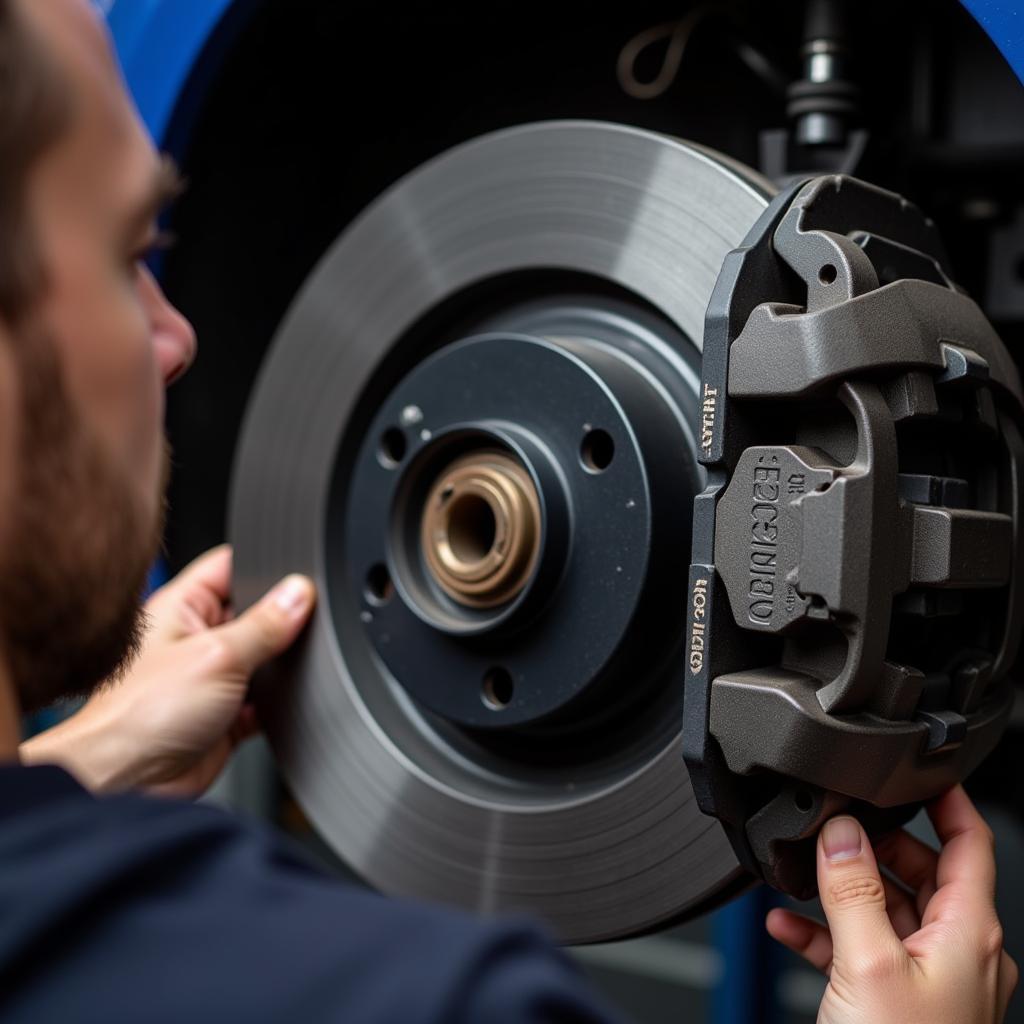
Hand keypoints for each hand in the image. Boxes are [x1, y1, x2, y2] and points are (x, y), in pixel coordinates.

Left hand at [21, 545, 314, 797]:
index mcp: (182, 607)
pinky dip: (275, 703)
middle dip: (278, 621)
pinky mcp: (224, 714)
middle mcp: (195, 638)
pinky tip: (274, 706)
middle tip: (290, 631)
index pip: (231, 567)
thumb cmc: (142, 715)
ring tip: (277, 672)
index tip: (298, 579)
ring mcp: (210, 676)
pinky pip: (263, 699)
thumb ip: (264, 624)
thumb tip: (298, 593)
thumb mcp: (218, 655)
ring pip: (263, 658)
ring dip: (277, 666)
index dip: (266, 568)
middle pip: (254, 612)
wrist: (127, 784)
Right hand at [767, 785, 1017, 1023]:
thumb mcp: (868, 964)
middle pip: (922, 871)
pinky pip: (862, 949)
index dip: (948, 800)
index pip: (971, 843)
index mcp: (967, 934)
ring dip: (842, 891)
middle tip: (833, 829)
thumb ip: (853, 890)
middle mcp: (957, 954)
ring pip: (887, 910)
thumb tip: (841, 833)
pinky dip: (826, 932)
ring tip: (799, 878)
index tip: (921, 770)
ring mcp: (929, 982)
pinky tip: (787, 925)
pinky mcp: (897, 1004)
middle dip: (873, 846)